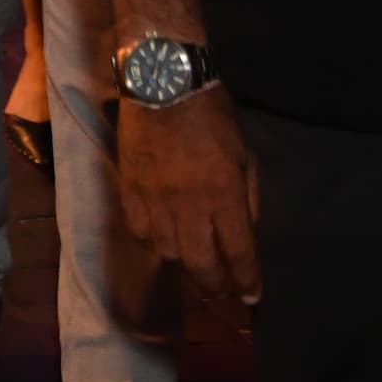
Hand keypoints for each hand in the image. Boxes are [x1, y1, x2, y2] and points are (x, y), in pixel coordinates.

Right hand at [119, 85, 263, 303]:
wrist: (163, 84)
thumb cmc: (213, 116)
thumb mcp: (245, 155)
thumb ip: (247, 198)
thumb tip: (245, 234)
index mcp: (225, 194)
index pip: (239, 253)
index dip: (247, 281)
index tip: (252, 297)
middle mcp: (190, 205)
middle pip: (201, 264)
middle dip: (214, 285)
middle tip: (221, 290)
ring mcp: (156, 200)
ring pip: (168, 253)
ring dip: (184, 263)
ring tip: (192, 261)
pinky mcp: (130, 190)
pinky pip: (140, 232)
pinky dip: (153, 242)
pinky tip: (162, 239)